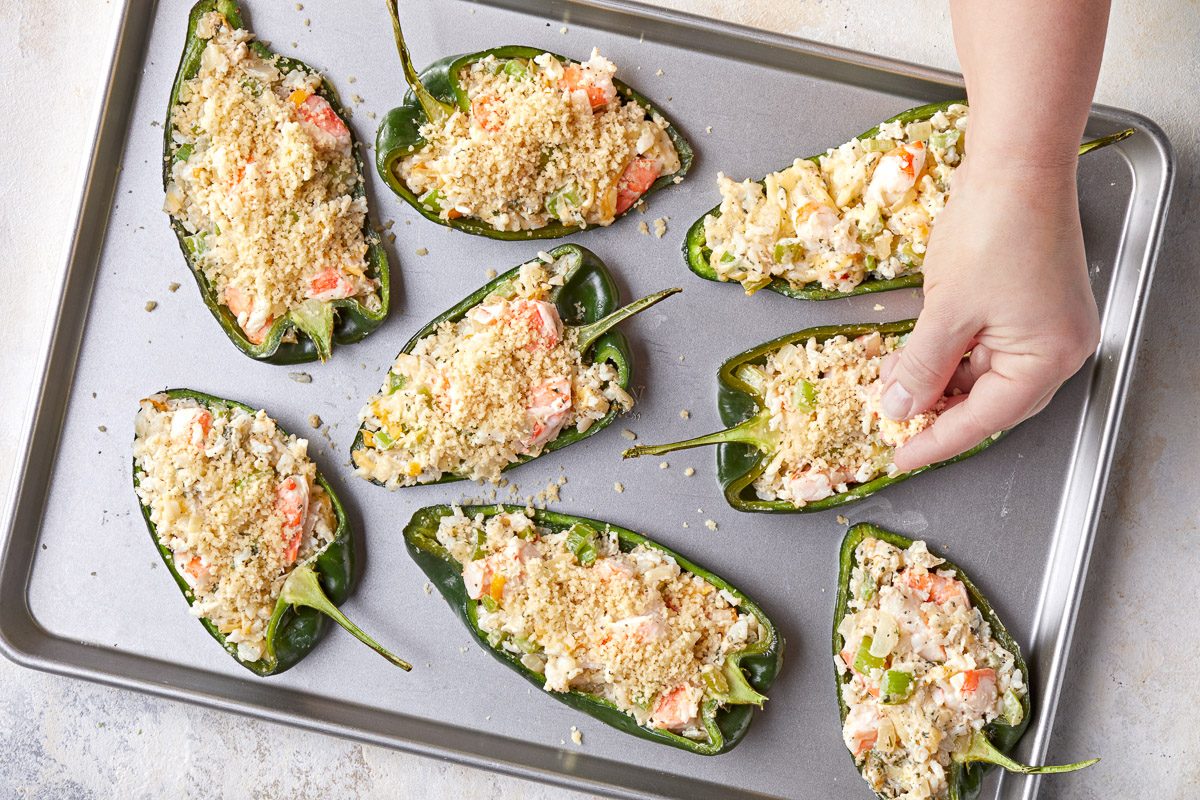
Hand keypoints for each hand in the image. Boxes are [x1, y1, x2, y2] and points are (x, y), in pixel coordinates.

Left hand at [879, 155, 1099, 470]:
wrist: (1014, 162)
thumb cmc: (994, 228)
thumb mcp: (947, 311)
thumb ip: (922, 368)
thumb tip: (900, 409)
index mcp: (1048, 358)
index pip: (984, 420)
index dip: (936, 442)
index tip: (900, 457)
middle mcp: (1055, 347)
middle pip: (988, 401)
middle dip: (935, 410)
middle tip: (891, 420)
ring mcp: (1041, 324)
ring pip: (980, 374)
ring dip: (935, 380)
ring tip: (892, 383)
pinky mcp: (1023, 303)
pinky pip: (982, 345)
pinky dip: (946, 353)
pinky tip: (911, 355)